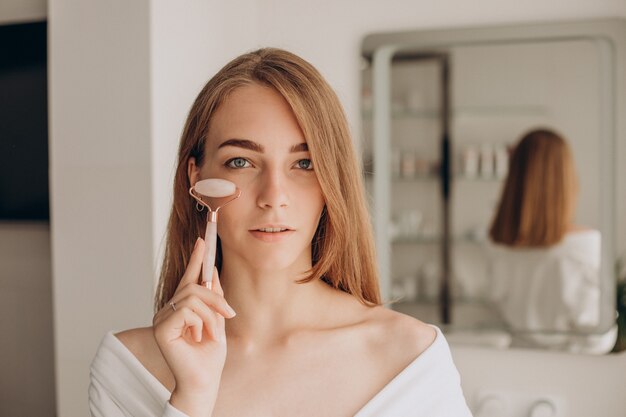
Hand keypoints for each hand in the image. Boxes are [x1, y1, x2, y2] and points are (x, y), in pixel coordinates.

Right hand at [152, 238, 235, 415]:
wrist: (204, 379)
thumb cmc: (209, 355)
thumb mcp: (217, 320)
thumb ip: (213, 297)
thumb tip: (211, 272)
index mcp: (181, 309)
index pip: (189, 279)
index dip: (196, 259)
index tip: (202, 240)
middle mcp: (168, 311)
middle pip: (193, 286)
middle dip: (215, 297)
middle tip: (229, 314)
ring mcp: (162, 318)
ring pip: (192, 298)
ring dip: (211, 315)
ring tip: (214, 334)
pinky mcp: (161, 328)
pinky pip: (187, 311)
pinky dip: (201, 323)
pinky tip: (201, 337)